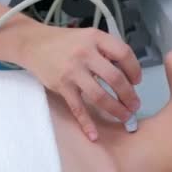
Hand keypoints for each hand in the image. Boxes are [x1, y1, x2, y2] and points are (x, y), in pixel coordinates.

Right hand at [23, 27, 141, 140]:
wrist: (34, 44)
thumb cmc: (64, 42)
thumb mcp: (88, 37)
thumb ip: (106, 51)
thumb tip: (127, 75)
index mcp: (96, 38)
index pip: (124, 54)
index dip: (134, 69)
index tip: (137, 81)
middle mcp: (85, 53)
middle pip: (115, 78)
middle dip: (128, 95)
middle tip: (135, 105)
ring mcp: (72, 71)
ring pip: (99, 96)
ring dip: (115, 109)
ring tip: (124, 116)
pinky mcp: (61, 85)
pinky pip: (77, 108)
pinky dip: (86, 123)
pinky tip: (93, 134)